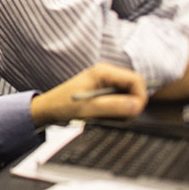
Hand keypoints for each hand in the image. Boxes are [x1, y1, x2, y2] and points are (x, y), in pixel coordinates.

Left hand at [31, 63, 148, 124]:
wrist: (48, 109)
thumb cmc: (62, 105)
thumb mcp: (88, 108)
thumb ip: (113, 106)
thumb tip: (137, 106)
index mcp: (104, 72)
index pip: (136, 80)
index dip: (140, 97)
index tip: (134, 113)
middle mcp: (108, 74)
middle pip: (135, 88)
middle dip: (131, 105)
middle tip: (118, 118)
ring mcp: (107, 83)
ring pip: (129, 97)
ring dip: (123, 110)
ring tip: (106, 117)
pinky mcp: (105, 93)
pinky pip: (121, 102)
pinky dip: (117, 111)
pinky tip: (104, 116)